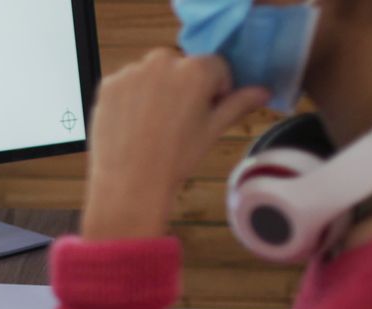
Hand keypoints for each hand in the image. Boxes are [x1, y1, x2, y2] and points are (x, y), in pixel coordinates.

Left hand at [82, 49, 269, 240]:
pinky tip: (134, 124)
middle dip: (185, 87)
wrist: (130, 183)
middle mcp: (163, 62)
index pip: (216, 67)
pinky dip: (131, 98)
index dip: (216, 90)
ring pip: (153, 74)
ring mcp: (132, 72)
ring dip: (157, 90)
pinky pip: (127, 83)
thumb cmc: (175, 160)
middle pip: (182, 66)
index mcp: (196, 70)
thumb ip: (238, 104)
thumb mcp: (213, 131)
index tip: (207, 112)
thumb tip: (263, 92)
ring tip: (154, 126)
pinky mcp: (109, 84)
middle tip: (179, 122)